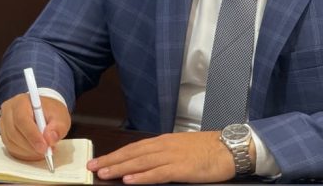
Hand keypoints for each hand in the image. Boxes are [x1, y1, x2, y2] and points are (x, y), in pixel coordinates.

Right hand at [0, 92, 70, 160]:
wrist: (43, 112)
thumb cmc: (50, 112)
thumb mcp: (60, 117)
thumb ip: (58, 127)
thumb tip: (50, 138)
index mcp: (21, 101)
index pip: (22, 119)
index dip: (32, 135)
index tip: (44, 147)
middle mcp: (8, 111)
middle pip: (14, 132)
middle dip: (31, 145)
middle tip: (46, 151)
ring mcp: (4, 123)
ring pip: (11, 142)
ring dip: (28, 150)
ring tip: (43, 150)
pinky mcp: (4, 134)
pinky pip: (10, 148)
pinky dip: (24, 153)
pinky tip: (35, 151)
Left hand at [87, 131, 241, 183]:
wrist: (229, 148)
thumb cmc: (208, 150)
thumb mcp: (182, 148)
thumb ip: (164, 155)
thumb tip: (146, 163)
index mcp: (163, 141)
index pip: (133, 148)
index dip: (115, 154)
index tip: (100, 160)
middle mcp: (164, 146)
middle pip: (132, 154)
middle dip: (111, 160)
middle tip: (93, 167)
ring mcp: (172, 156)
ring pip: (140, 162)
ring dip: (120, 168)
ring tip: (104, 173)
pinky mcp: (181, 168)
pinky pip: (157, 173)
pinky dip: (142, 176)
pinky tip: (129, 179)